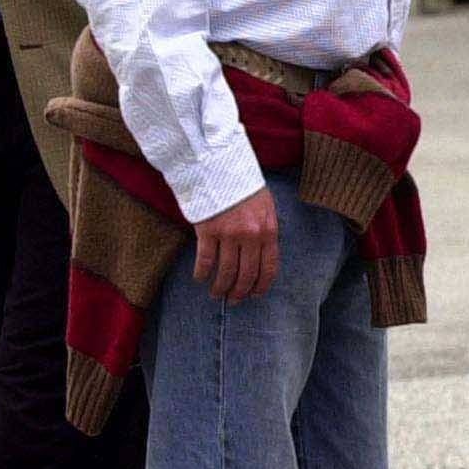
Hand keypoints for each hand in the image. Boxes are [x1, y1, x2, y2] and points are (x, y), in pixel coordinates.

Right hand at [193, 186, 279, 302]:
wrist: (221, 168)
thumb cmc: (243, 187)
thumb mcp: (265, 208)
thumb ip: (266, 232)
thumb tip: (262, 256)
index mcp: (269, 231)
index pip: (269, 267)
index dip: (261, 285)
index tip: (255, 295)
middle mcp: (251, 236)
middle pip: (247, 274)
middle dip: (240, 292)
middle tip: (234, 300)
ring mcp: (229, 234)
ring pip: (226, 271)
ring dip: (221, 287)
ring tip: (216, 294)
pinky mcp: (208, 230)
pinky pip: (205, 260)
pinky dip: (202, 272)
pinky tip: (200, 278)